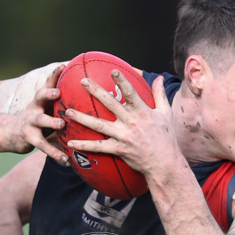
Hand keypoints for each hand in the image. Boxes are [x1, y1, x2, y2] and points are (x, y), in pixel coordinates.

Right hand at [6, 66, 69, 164]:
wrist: (13, 133)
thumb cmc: (40, 119)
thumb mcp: (49, 108)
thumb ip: (65, 104)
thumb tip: (93, 100)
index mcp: (42, 99)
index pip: (48, 83)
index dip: (54, 74)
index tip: (63, 66)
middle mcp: (34, 107)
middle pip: (39, 96)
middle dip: (48, 93)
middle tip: (57, 92)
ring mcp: (30, 121)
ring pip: (40, 120)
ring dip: (51, 121)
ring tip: (61, 125)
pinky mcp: (29, 137)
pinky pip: (43, 146)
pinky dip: (55, 153)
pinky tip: (66, 160)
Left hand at [65, 73, 181, 178]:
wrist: (164, 163)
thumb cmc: (166, 137)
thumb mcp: (166, 113)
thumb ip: (159, 94)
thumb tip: (159, 77)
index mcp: (143, 111)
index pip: (131, 92)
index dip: (121, 81)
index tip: (112, 71)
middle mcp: (131, 122)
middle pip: (110, 103)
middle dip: (95, 91)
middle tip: (82, 81)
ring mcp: (123, 136)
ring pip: (99, 125)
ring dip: (82, 118)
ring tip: (67, 111)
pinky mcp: (119, 149)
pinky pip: (98, 147)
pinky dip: (84, 145)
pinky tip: (71, 142)